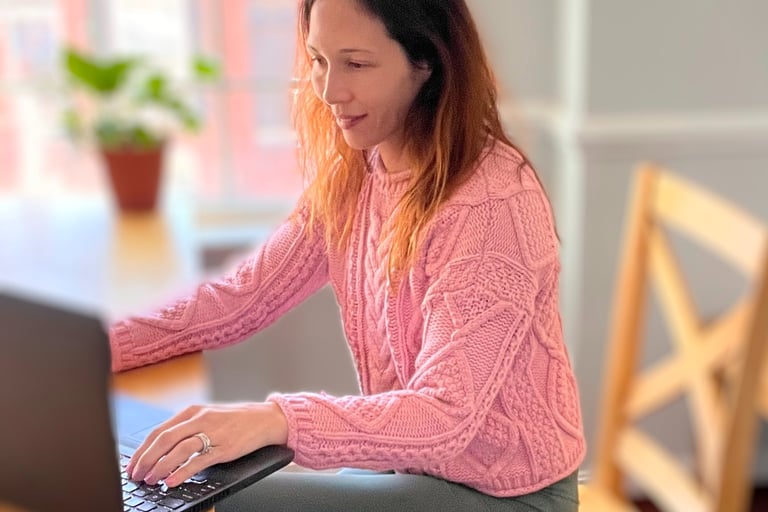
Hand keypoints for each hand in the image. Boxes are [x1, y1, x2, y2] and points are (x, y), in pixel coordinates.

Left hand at [126, 401, 287, 487]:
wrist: (264, 419)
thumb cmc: (235, 420)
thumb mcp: (207, 417)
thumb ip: (186, 429)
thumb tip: (160, 450)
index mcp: (192, 412)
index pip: (158, 431)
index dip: (142, 450)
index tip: (132, 465)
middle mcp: (199, 419)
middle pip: (164, 439)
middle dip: (146, 460)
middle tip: (137, 475)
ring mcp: (212, 433)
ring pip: (178, 449)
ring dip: (160, 466)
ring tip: (151, 480)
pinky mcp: (224, 448)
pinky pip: (198, 461)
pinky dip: (182, 472)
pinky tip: (172, 481)